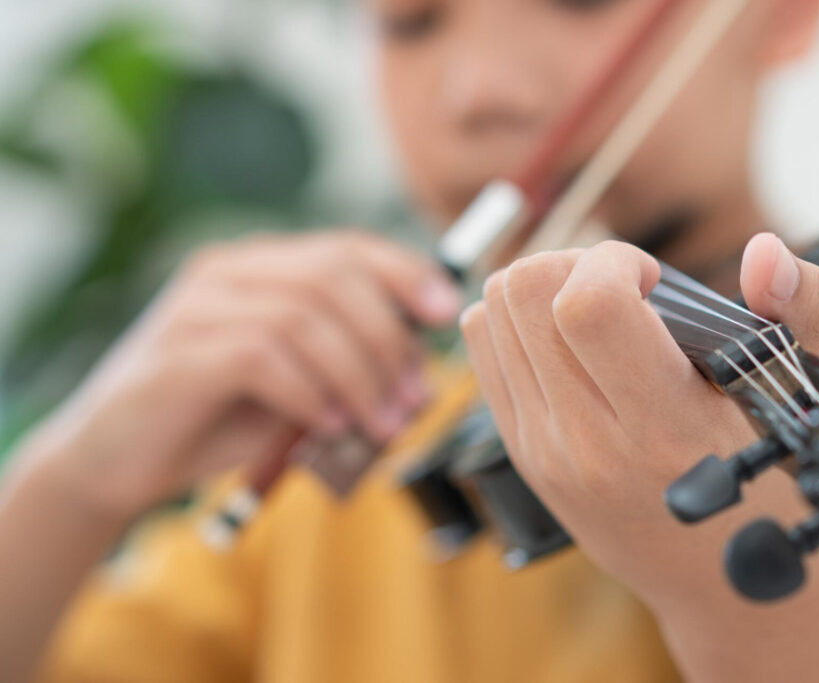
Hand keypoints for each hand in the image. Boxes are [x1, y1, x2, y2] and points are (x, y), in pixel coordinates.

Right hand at [23, 229, 460, 520]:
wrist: (113, 462)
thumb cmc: (215, 420)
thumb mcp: (297, 386)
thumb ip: (346, 366)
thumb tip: (421, 371)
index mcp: (261, 267)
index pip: (347, 247)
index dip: (405, 272)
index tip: (447, 311)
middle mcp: (228, 272)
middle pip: (334, 276)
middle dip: (389, 338)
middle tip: (414, 396)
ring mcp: (197, 308)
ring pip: (305, 317)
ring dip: (358, 375)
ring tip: (380, 423)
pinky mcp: (178, 355)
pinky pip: (262, 357)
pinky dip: (309, 392)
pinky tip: (325, 426)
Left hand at [459, 234, 818, 607]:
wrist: (724, 587)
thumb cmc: (770, 486)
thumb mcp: (807, 394)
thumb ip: (802, 308)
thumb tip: (762, 250)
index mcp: (665, 429)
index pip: (588, 306)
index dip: (614, 262)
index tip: (652, 280)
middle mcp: (589, 444)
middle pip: (524, 293)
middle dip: (573, 262)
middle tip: (621, 289)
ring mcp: (543, 452)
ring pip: (490, 313)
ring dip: (541, 289)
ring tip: (596, 312)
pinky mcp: (520, 453)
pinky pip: (481, 350)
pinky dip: (516, 323)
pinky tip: (569, 342)